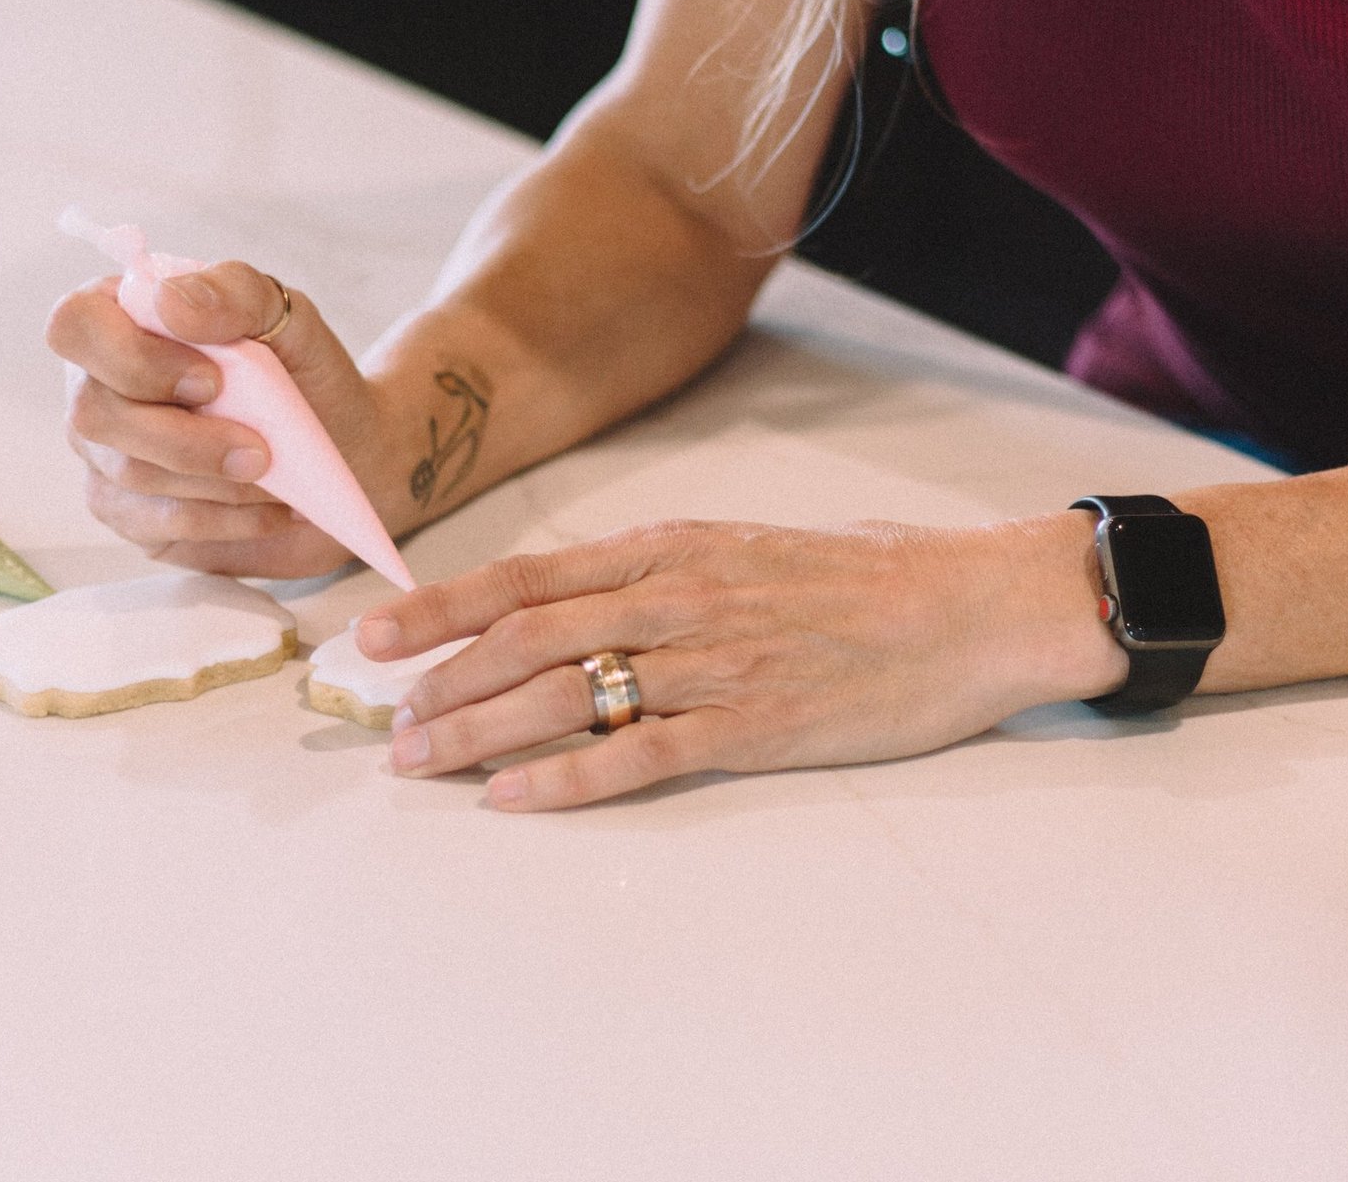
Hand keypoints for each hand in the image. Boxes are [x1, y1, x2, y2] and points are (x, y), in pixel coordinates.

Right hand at [45, 261, 392, 577]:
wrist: (347, 454)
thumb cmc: (305, 374)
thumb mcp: (285, 315)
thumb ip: (231, 291)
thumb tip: (167, 300)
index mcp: (122, 318)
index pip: (74, 325)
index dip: (131, 357)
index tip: (212, 379)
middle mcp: (97, 384)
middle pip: (92, 414)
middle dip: (184, 437)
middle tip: (260, 447)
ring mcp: (105, 454)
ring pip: (128, 474)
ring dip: (215, 479)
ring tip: (275, 471)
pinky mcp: (130, 513)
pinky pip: (155, 523)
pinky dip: (223, 518)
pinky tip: (268, 508)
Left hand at [362, 514, 1126, 809]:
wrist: (971, 606)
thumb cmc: (866, 578)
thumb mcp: (747, 548)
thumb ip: (666, 573)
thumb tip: (586, 600)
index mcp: (671, 550)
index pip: (527, 577)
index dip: (441, 607)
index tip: (375, 635)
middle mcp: (677, 599)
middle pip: (525, 637)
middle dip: (441, 680)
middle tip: (387, 724)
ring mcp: (713, 663)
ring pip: (564, 695)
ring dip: (480, 732)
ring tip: (424, 762)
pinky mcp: (754, 725)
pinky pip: (638, 755)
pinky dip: (565, 779)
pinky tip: (512, 799)